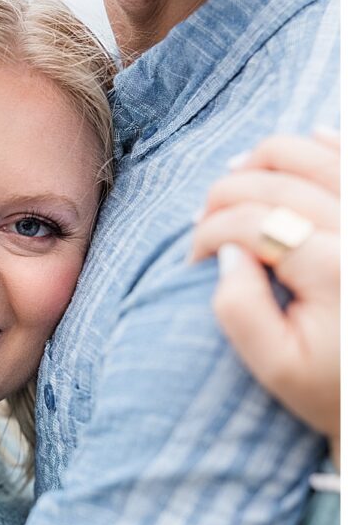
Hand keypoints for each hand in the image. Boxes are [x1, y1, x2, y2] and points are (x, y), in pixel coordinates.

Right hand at [191, 129, 338, 465]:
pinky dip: (329, 142)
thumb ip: (240, 311)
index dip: (209, 231)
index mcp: (331, 269)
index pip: (250, 221)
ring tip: (237, 177)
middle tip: (204, 223)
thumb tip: (227, 253)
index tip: (193, 257)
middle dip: (225, 194)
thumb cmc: (330, 385)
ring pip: (314, 155)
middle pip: (276, 181)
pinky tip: (309, 139)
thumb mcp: (276, 367)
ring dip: (267, 157)